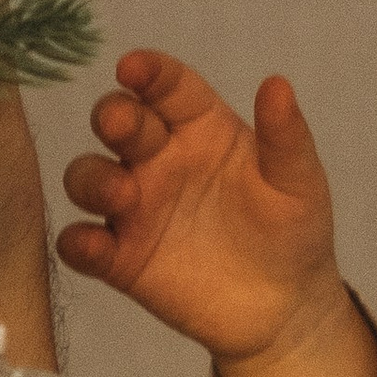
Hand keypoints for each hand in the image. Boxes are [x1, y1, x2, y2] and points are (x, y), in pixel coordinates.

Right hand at [59, 51, 376, 376]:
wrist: (286, 308)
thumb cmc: (293, 231)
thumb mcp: (298, 182)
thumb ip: (286, 136)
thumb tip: (277, 83)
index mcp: (200, 128)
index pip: (167, 86)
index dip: (148, 72)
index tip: (133, 68)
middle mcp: (158, 159)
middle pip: (118, 122)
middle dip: (112, 117)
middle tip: (121, 127)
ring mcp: (135, 208)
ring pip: (88, 177)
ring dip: (92, 179)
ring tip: (122, 196)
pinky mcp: (120, 259)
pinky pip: (82, 244)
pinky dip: (77, 242)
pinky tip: (91, 246)